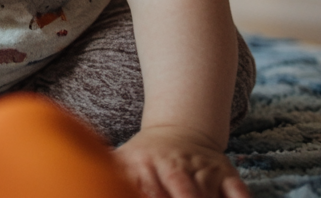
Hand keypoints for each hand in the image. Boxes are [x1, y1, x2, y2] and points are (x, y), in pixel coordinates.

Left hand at [115, 125, 248, 197]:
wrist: (181, 129)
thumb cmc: (146, 155)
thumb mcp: (122, 160)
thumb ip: (109, 172)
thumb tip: (82, 184)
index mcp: (144, 164)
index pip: (147, 190)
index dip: (152, 196)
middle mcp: (174, 166)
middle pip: (181, 191)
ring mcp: (202, 168)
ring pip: (207, 193)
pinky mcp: (226, 173)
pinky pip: (238, 192)